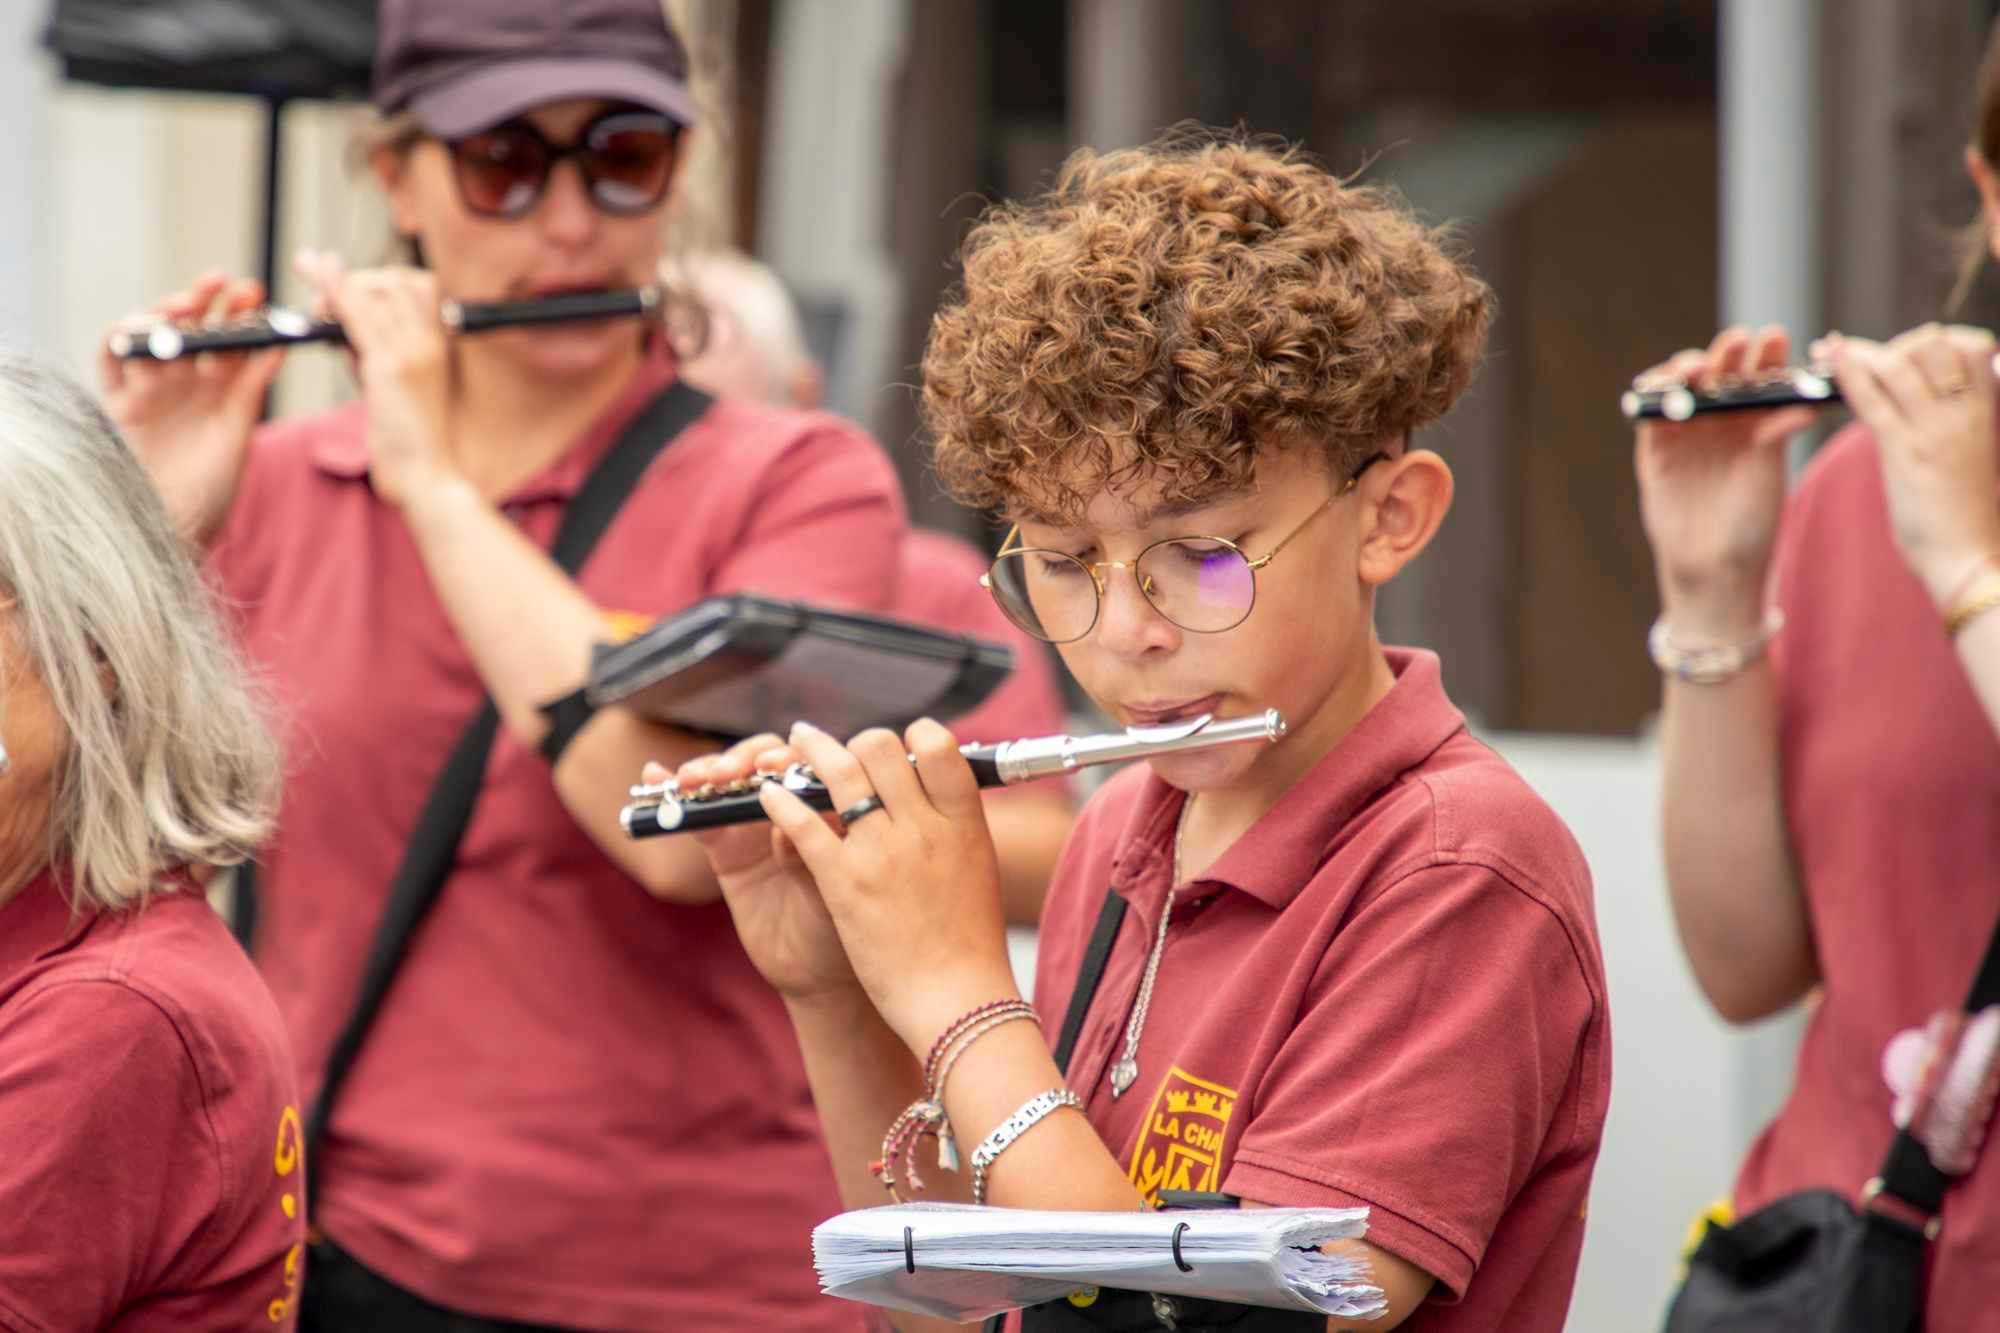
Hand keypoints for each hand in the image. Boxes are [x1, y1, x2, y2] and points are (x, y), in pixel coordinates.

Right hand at [97, 272, 284, 541]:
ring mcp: (150, 391)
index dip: (241, 315)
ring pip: (152, 335)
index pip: (230, 341)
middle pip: (191, 329)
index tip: (257, 295)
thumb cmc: (208, 495)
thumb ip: (250, 388)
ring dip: (167, 312)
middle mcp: (184, 386)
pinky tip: (147, 328)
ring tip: (188, 304)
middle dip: (207, 302)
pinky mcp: (116, 402)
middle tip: (226, 284)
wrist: (171, 532)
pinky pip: (111, 357)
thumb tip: (278, 343)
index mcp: (220, 393)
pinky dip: (125, 337)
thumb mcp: (236, 433)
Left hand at [294, 249, 453, 510]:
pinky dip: (330, 284)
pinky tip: (309, 267)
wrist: (426, 478)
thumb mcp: (397, 390)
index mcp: (439, 346)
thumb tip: (347, 332)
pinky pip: (356, 311)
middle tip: (322, 295)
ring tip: (307, 281)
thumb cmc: (411, 444)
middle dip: (356, 280)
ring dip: (335, 281)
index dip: (383, 279)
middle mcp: (431, 341)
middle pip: (394, 280)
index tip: (353, 290)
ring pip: (373, 290)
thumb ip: (378, 357)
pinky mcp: (390, 365)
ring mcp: (413, 350)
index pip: (419, 285)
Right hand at [652, 735, 863, 1004]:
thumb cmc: (841, 928)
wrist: (815, 973)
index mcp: (829, 809)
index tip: (772, 765)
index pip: (808, 767)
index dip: (788, 759)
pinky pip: (699, 815)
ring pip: (730, 783)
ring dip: (708, 770)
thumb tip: (785, 828)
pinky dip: (676, 794)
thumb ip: (810, 860)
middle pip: (765, 762)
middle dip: (744, 759)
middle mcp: (793, 807)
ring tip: (692, 779)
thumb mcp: (834, 895)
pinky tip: (655, 776)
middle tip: (730, 774)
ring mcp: (756, 825)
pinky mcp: (725, 848)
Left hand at [759, 719, 1017, 1057]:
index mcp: (964, 820)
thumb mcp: (976, 869)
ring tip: (791, 747)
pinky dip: (781, 803)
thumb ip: (954, 828)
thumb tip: (937, 796)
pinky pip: (805, 825)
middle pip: (881, 750)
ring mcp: (882, 851)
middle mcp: (923, 825)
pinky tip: (768, 795)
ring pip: (840, 774)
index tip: (897, 746)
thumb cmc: (970, 945)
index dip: (913, 736)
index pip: (938, 746)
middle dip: (855, 743)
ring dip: (810, 753)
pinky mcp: (845, 883)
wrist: (959, 1001)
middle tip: (835, 748)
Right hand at [1633, 326, 1816, 637]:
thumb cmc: (1751, 521)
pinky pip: (1651, 413)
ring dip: (1687, 370)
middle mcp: (1721, 420)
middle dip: (1725, 354)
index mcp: (1756, 420)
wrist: (1714, 563)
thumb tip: (1803, 406)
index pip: (1760, 376)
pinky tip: (1662, 386)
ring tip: (1695, 369)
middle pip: (1720, 374)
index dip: (1766, 354)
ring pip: (1684, 387)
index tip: (1774, 337)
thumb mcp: (1770, 471)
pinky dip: (1653, 396)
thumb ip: (1776, 434)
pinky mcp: (1655, 448)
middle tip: (1734, 343)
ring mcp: (1687, 432)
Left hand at [1827, 325, 1999, 607]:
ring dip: (1859, 352)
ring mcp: (1935, 428)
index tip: (1911, 346)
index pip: (1973, 348)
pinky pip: (1873, 398)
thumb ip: (1951, 427)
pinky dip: (1848, 371)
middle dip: (1893, 343)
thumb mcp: (1970, 458)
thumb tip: (1920, 409)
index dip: (1940, 339)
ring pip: (1897, 365)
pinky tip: (1831, 357)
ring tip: (1829, 349)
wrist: (1969, 557)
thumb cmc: (1967, 517)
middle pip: (1932, 346)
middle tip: (1861, 352)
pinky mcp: (1905, 449)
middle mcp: (1964, 411)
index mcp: (1985, 412)